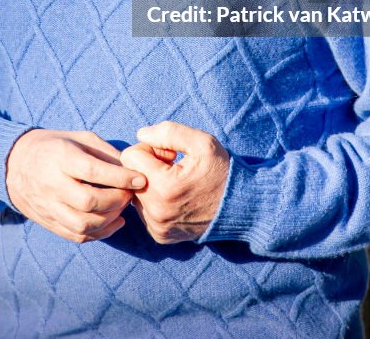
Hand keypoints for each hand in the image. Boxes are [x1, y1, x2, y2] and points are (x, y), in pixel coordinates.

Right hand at [5, 128, 146, 243]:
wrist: (15, 164)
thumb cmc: (55, 146)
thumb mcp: (79, 138)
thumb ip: (105, 152)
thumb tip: (132, 167)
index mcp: (60, 157)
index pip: (92, 171)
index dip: (120, 177)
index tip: (140, 179)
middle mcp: (52, 184)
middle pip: (88, 201)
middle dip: (117, 200)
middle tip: (131, 194)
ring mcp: (48, 206)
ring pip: (82, 224)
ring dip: (110, 219)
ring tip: (123, 207)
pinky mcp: (48, 222)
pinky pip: (76, 235)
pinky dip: (100, 233)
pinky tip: (114, 222)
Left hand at [120, 121, 229, 243]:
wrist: (239, 206)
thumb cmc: (221, 170)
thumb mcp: (201, 142)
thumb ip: (168, 133)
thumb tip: (140, 134)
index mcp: (164, 187)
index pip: (130, 157)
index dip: (150, 148)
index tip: (170, 153)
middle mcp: (156, 212)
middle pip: (130, 176)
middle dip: (148, 166)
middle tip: (174, 166)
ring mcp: (157, 226)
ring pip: (135, 194)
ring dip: (150, 183)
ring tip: (176, 182)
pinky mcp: (160, 235)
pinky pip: (144, 210)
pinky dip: (155, 200)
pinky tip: (176, 197)